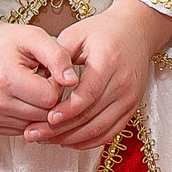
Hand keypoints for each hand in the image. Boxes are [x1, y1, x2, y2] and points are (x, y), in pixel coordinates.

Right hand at [0, 13, 73, 135]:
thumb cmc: (7, 42)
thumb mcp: (35, 37)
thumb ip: (58, 56)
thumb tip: (72, 81)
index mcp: (6, 78)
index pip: (50, 97)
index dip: (56, 83)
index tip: (48, 70)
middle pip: (44, 114)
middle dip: (49, 97)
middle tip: (39, 77)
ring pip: (34, 124)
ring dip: (38, 108)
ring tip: (29, 86)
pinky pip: (22, 129)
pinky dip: (26, 115)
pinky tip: (20, 97)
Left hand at [35, 0, 171, 149]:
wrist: (136, 30)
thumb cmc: (103, 31)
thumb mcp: (77, 34)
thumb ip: (58, 58)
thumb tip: (42, 86)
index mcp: (109, 61)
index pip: (88, 94)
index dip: (67, 109)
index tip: (47, 118)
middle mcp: (123, 82)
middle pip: (91, 115)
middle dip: (61, 129)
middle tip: (35, 134)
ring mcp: (130, 98)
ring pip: (100, 129)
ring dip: (71, 139)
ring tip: (46, 140)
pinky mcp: (132, 108)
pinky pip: (110, 132)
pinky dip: (88, 141)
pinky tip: (68, 141)